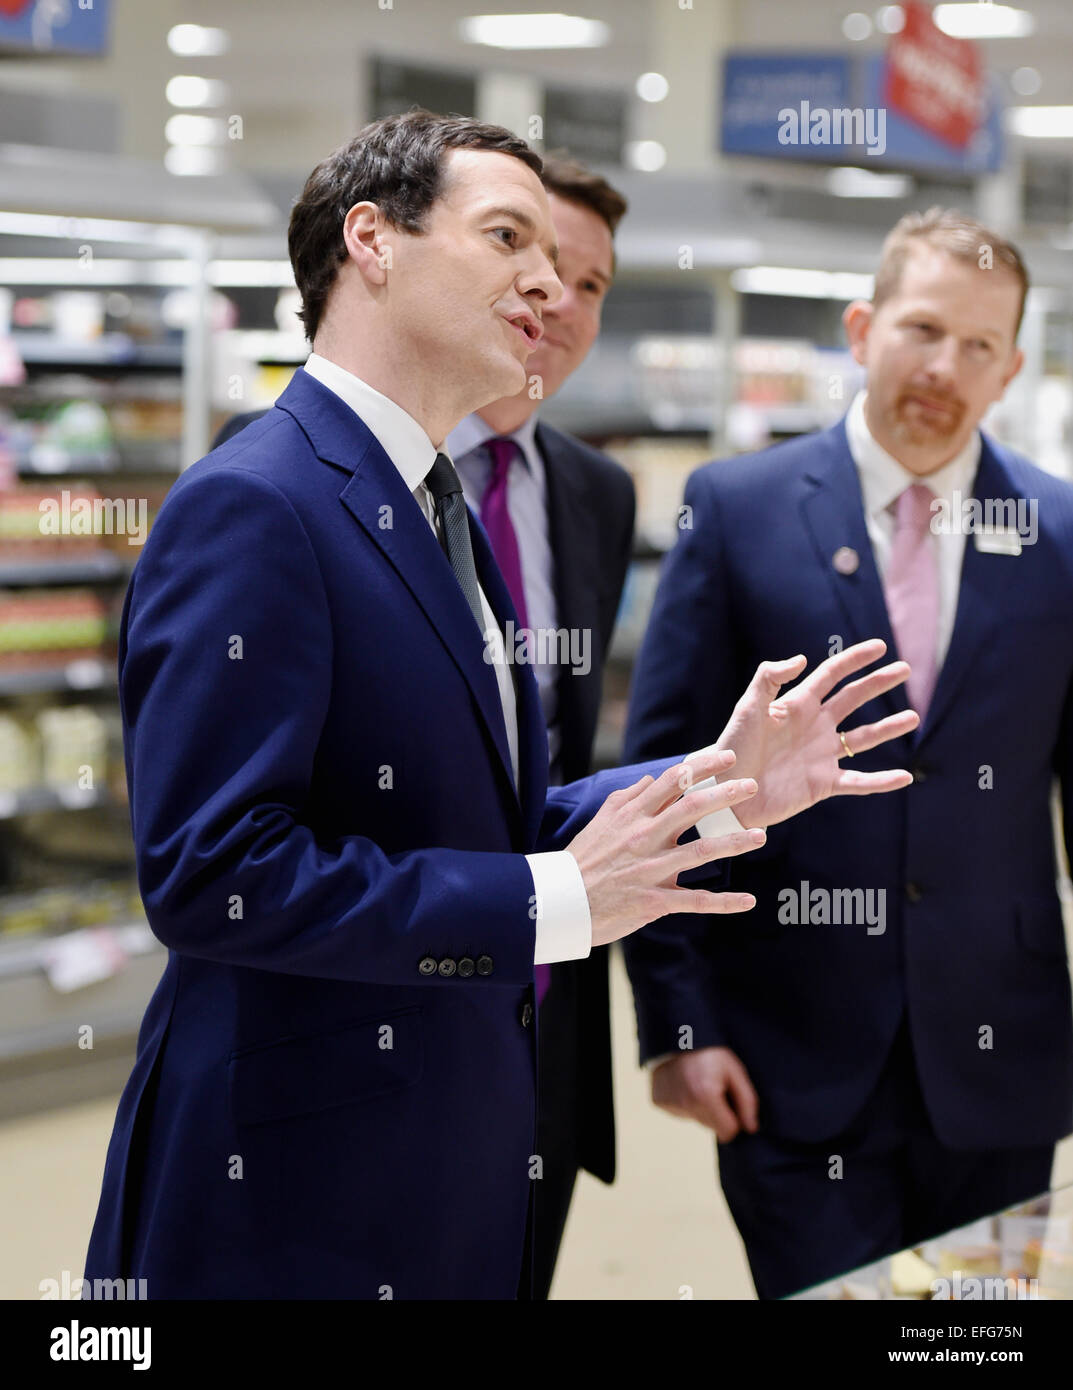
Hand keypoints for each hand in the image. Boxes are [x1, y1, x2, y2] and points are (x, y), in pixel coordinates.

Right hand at [567, 750, 763, 948]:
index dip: (703, 767)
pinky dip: (723, 902)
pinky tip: (749, 901)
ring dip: (733, 843)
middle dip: (725, 794)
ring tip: (760, 836)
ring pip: (700, 852)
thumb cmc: (583, 858)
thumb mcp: (601, 821)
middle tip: (753, 785)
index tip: (728, 757)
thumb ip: (627, 798)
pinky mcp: (654, 901)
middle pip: (691, 809)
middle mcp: (644, 838)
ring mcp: (650, 870)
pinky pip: (694, 901)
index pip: (673, 782)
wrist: (561, 901)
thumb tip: (652, 781)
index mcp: (633, 816)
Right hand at [651, 1046, 758, 1142]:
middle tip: (714, 1087)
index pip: (728, 1132)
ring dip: (701, 1108)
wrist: (675, 1034)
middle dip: (717, 1113)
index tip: (730, 1099)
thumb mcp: (734, 1070)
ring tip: (699, 1083)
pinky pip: (681, 1113)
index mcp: (706, 1096)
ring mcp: (670, 1104)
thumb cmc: (710, 1052)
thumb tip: (751, 1129)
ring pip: (697, 1120)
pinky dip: (686, 1103)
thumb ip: (747, 1101)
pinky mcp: (659, 1102)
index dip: (734, 1118)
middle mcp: (686, 1104)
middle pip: (712, 1128)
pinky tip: (685, 1084)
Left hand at [713, 639, 918, 827]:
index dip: (854, 660)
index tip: (879, 646)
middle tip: (905, 670)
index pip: (832, 675)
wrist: (725, 792)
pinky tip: (905, 778)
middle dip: (878, 684)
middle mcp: (814, 727)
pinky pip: (859, 782)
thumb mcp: (747, 709)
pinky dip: (882, 782)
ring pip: (863, 738)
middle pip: (853, 699)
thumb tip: (802, 658)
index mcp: (797, 705)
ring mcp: (821, 755)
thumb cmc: (731, 748)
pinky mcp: (823, 784)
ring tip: (913, 718)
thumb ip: (769, 680)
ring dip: (888, 728)